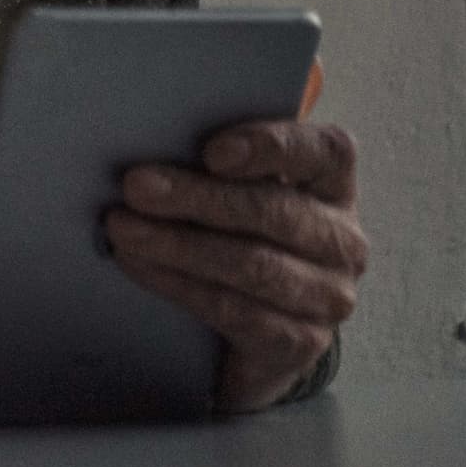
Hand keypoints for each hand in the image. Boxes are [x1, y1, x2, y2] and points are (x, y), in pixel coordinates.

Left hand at [104, 61, 365, 411]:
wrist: (251, 330)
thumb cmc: (235, 233)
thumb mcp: (235, 188)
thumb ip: (214, 158)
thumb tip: (142, 123)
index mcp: (333, 183)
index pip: (327, 151)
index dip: (271, 146)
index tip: (211, 150)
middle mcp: (343, 239)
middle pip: (273, 210)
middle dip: (197, 197)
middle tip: (135, 185)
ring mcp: (327, 295)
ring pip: (251, 264)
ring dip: (177, 245)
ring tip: (122, 229)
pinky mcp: (299, 343)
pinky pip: (235, 310)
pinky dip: (178, 285)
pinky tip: (138, 266)